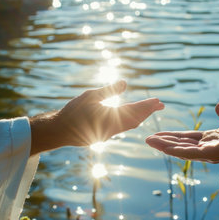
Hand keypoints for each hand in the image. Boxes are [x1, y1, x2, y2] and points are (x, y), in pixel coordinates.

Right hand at [30, 80, 163, 153]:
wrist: (58, 131)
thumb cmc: (72, 112)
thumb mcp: (90, 96)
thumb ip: (108, 91)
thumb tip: (125, 83)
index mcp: (110, 118)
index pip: (134, 111)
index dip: (147, 106)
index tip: (158, 101)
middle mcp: (112, 129)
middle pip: (135, 120)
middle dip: (148, 111)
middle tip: (160, 105)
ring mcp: (108, 134)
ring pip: (129, 125)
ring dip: (140, 116)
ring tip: (150, 109)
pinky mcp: (103, 136)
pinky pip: (122, 128)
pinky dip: (130, 121)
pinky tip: (132, 117)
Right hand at [146, 102, 218, 162]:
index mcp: (213, 139)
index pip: (188, 138)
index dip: (173, 136)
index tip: (158, 133)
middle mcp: (209, 147)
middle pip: (181, 144)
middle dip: (164, 142)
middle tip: (147, 139)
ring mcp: (210, 152)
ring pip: (181, 150)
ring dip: (164, 146)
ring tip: (148, 141)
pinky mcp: (213, 153)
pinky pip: (189, 152)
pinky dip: (174, 149)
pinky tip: (162, 145)